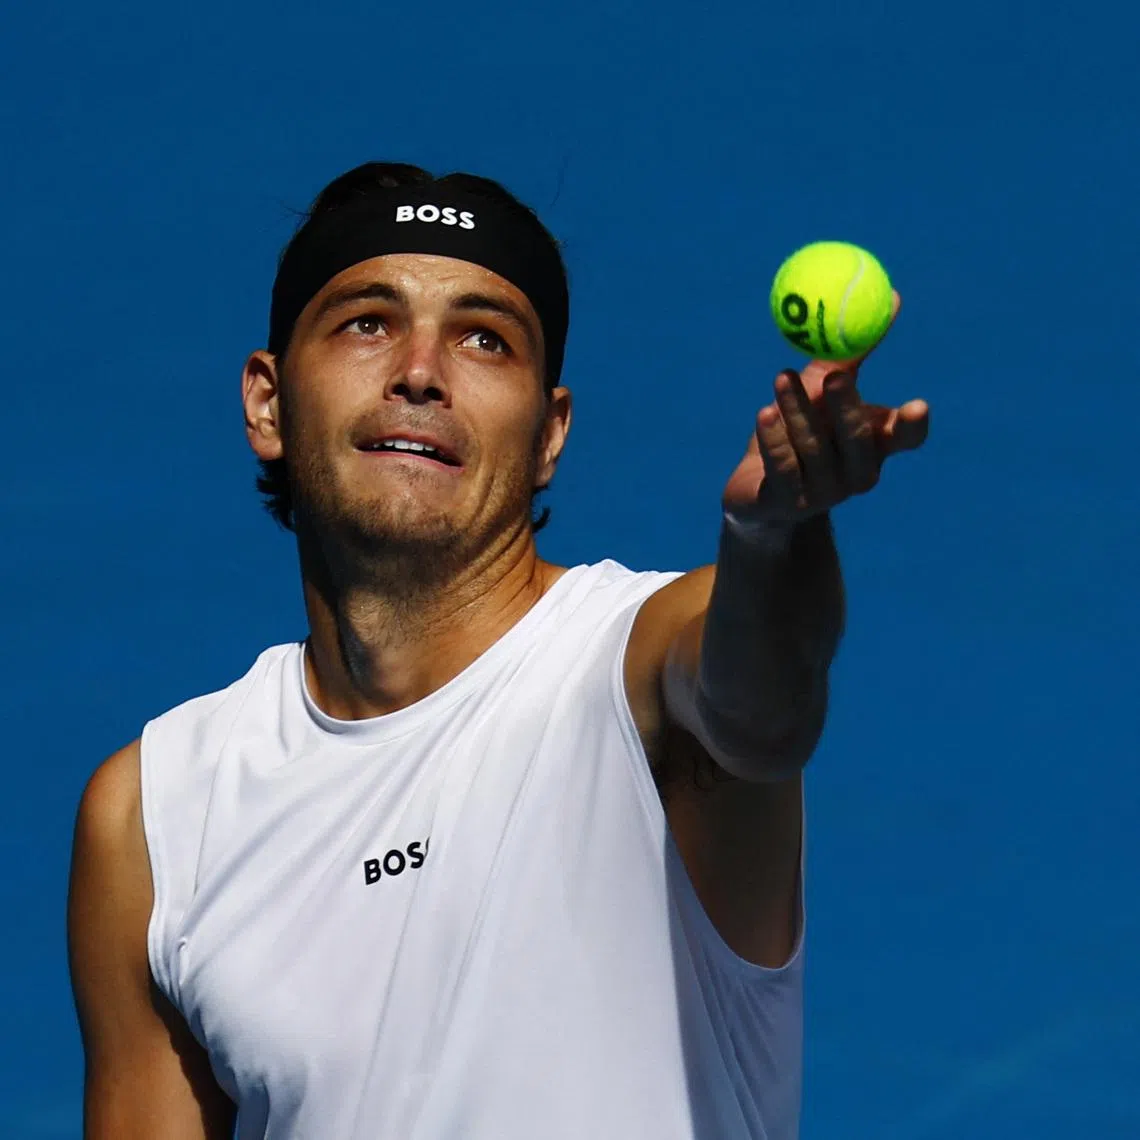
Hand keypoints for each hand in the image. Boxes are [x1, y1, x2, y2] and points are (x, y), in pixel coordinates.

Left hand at [722, 292, 928, 539]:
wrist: (757, 490)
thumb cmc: (799, 429)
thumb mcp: (822, 387)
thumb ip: (849, 351)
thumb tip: (889, 295)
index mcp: (874, 446)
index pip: (904, 439)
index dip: (912, 426)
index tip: (917, 404)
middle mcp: (856, 474)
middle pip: (857, 442)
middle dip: (847, 407)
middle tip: (836, 375)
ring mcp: (823, 494)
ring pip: (813, 449)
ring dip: (797, 411)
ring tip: (781, 378)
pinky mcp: (786, 504)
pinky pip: (783, 468)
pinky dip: (774, 438)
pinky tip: (765, 413)